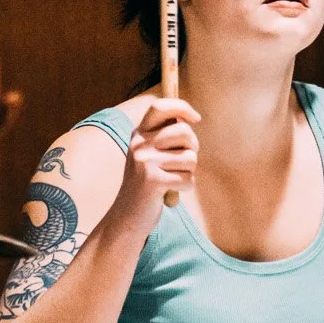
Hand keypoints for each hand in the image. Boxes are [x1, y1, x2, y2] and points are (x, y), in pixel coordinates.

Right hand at [108, 97, 200, 235]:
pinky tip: (170, 191)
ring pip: (190, 158)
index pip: (161, 107)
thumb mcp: (149, 153)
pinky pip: (188, 179)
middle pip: (184, 131)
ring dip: (189, 171)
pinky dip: (185, 187)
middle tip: (183, 161)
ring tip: (172, 178)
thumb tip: (190, 117)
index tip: (196, 118)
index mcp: (139, 134)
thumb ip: (165, 135)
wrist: (127, 215)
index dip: (182, 108)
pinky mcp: (153, 181)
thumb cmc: (146, 183)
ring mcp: (145, 162)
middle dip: (192, 147)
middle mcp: (139, 144)